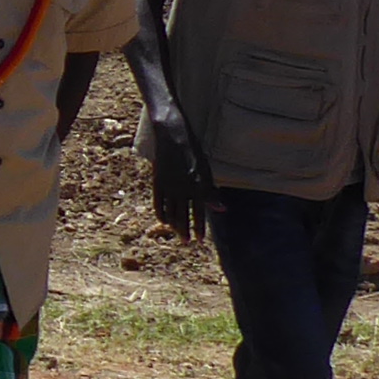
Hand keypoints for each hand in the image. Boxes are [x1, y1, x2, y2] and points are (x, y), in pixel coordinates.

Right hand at [146, 119, 203, 241]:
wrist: (172, 136)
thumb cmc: (193, 152)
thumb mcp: (206, 170)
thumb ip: (211, 191)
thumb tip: (222, 209)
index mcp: (196, 185)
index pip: (198, 211)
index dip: (199, 226)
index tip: (200, 238)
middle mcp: (182, 188)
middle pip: (183, 215)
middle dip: (185, 230)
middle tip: (187, 242)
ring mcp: (168, 186)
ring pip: (170, 211)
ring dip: (174, 225)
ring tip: (177, 234)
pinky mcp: (157, 182)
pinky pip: (158, 203)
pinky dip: (161, 214)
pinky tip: (165, 221)